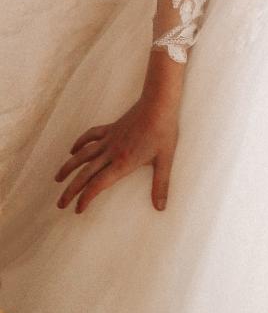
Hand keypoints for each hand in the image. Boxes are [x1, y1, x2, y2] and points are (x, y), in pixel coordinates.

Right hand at [53, 94, 179, 213]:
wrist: (159, 102)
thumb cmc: (163, 130)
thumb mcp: (165, 160)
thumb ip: (160, 185)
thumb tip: (160, 208)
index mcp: (123, 163)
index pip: (98, 184)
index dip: (86, 198)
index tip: (77, 209)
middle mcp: (111, 152)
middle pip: (85, 173)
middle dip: (71, 190)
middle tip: (60, 204)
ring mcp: (109, 139)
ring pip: (82, 154)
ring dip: (68, 167)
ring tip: (57, 179)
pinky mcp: (111, 128)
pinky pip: (91, 135)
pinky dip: (80, 142)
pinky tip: (72, 149)